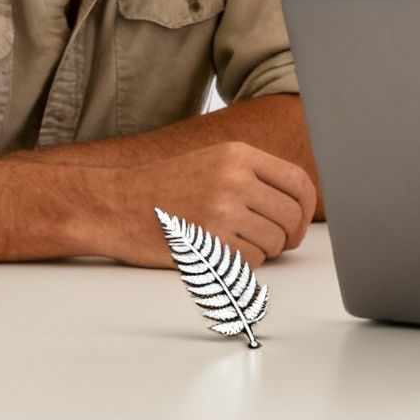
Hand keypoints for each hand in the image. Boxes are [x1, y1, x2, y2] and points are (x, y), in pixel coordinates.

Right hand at [104, 142, 317, 268]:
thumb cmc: (162, 186)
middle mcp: (235, 180)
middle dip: (287, 235)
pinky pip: (250, 261)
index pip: (298, 182)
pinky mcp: (209, 243)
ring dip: (263, 251)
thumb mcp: (212, 160)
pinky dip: (241, 264)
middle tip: (275, 243)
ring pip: (273, 242)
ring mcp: (222, 211)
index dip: (306, 208)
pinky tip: (220, 254)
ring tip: (237, 244)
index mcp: (239, 155)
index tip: (298, 222)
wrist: (114, 204)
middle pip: (290, 216)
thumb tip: (295, 200)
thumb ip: (253, 174)